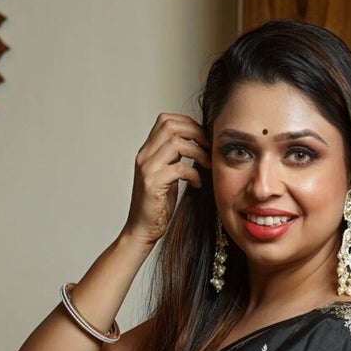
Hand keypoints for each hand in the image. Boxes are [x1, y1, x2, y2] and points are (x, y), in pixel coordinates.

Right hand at [123, 111, 209, 248]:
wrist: (141, 230)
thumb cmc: (156, 206)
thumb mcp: (166, 174)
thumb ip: (175, 157)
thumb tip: (197, 142)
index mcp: (147, 151)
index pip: (165, 120)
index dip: (188, 123)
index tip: (203, 137)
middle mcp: (144, 156)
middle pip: (170, 125)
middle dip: (195, 132)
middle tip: (209, 146)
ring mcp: (147, 169)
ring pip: (175, 142)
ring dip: (198, 151)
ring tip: (207, 164)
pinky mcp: (153, 184)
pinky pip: (179, 168)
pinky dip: (194, 173)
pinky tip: (198, 183)